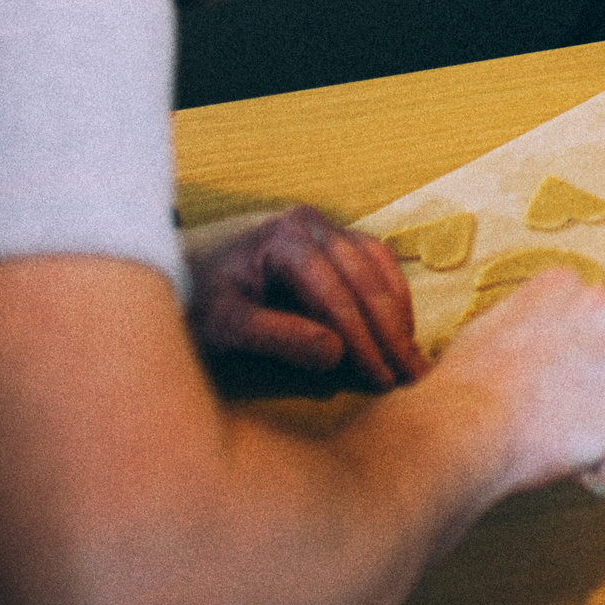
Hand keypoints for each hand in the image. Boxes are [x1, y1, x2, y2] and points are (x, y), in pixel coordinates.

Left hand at [184, 204, 423, 389]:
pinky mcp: (339, 239)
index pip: (333, 294)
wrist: (191, 280)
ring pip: (379, 269)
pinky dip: (394, 298)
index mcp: (282, 239)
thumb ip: (275, 337)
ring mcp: (328, 228)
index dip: (361, 340)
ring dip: (399, 317)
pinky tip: (401, 331)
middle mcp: (311, 224)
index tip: (379, 379)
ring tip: (413, 360)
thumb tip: (336, 354)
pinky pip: (380, 263)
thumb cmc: (203, 305)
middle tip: (411, 376)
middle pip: (364, 280)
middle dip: (390, 333)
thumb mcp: (224, 326)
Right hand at [437, 269, 604, 493]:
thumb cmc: (467, 382)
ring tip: (566, 441)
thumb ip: (536, 319)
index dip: (583, 352)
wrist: (467, 423)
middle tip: (570, 411)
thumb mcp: (494, 322)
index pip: (597, 317)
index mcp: (570, 285)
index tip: (565, 375)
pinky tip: (580, 466)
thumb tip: (544, 335)